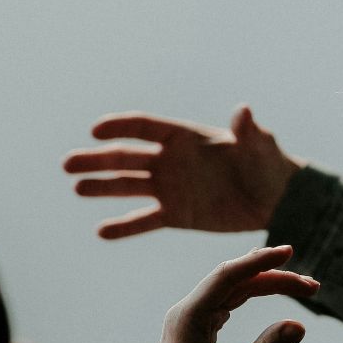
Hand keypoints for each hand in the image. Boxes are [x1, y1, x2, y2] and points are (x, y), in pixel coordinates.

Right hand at [63, 105, 301, 237]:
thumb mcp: (260, 146)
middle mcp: (171, 160)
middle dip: (97, 160)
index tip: (96, 131)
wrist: (275, 200)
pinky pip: (145, 221)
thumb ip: (248, 131)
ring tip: (77, 188)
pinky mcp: (176, 215)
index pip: (145, 127)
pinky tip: (102, 231)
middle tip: (67, 164)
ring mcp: (170, 188)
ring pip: (129, 187)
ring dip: (102, 187)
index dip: (120, 127)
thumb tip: (244, 111)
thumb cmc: (269, 164)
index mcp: (186, 137)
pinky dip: (124, 226)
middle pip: (126, 157)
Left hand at [148, 245, 314, 342]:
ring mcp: (188, 324)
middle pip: (232, 281)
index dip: (260, 262)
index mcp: (186, 318)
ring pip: (231, 292)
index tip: (289, 252)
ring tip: (302, 288)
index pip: (227, 276)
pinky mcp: (195, 335)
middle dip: (272, 278)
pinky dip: (251, 298)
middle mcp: (184, 315)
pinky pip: (226, 305)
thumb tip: (300, 324)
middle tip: (312, 287)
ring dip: (265, 287)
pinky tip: (268, 292)